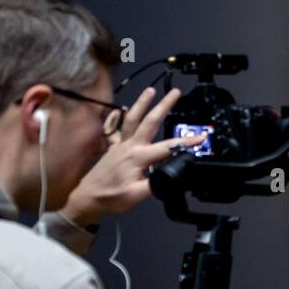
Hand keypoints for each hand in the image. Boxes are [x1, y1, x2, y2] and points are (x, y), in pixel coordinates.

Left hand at [60, 86, 201, 225]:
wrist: (87, 198)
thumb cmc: (112, 198)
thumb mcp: (137, 195)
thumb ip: (156, 183)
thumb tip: (171, 174)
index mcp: (139, 157)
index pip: (168, 147)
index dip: (186, 142)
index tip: (201, 137)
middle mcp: (130, 146)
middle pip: (150, 121)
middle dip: (164, 105)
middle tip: (176, 92)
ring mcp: (121, 145)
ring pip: (133, 119)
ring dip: (142, 103)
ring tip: (150, 90)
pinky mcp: (114, 147)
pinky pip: (120, 128)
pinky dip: (123, 116)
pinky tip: (126, 109)